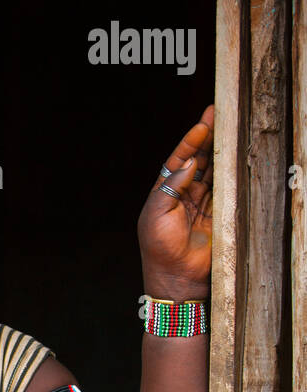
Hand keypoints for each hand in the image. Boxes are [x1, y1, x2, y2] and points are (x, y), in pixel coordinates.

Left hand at [137, 104, 213, 298]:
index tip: (203, 123)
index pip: (178, 160)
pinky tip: (235, 156)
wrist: (176, 277)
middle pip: (198, 160)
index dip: (190, 141)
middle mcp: (183, 195)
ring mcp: (202, 204)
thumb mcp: (156, 212)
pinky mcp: (217, 214)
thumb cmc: (159, 247)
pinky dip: (230, 173)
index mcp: (164, 193)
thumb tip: (189, 162)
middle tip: (219, 114)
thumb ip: (172, 185)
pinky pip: (225, 189)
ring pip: (213, 172)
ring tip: (230, 128)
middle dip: (207, 138)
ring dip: (220, 151)